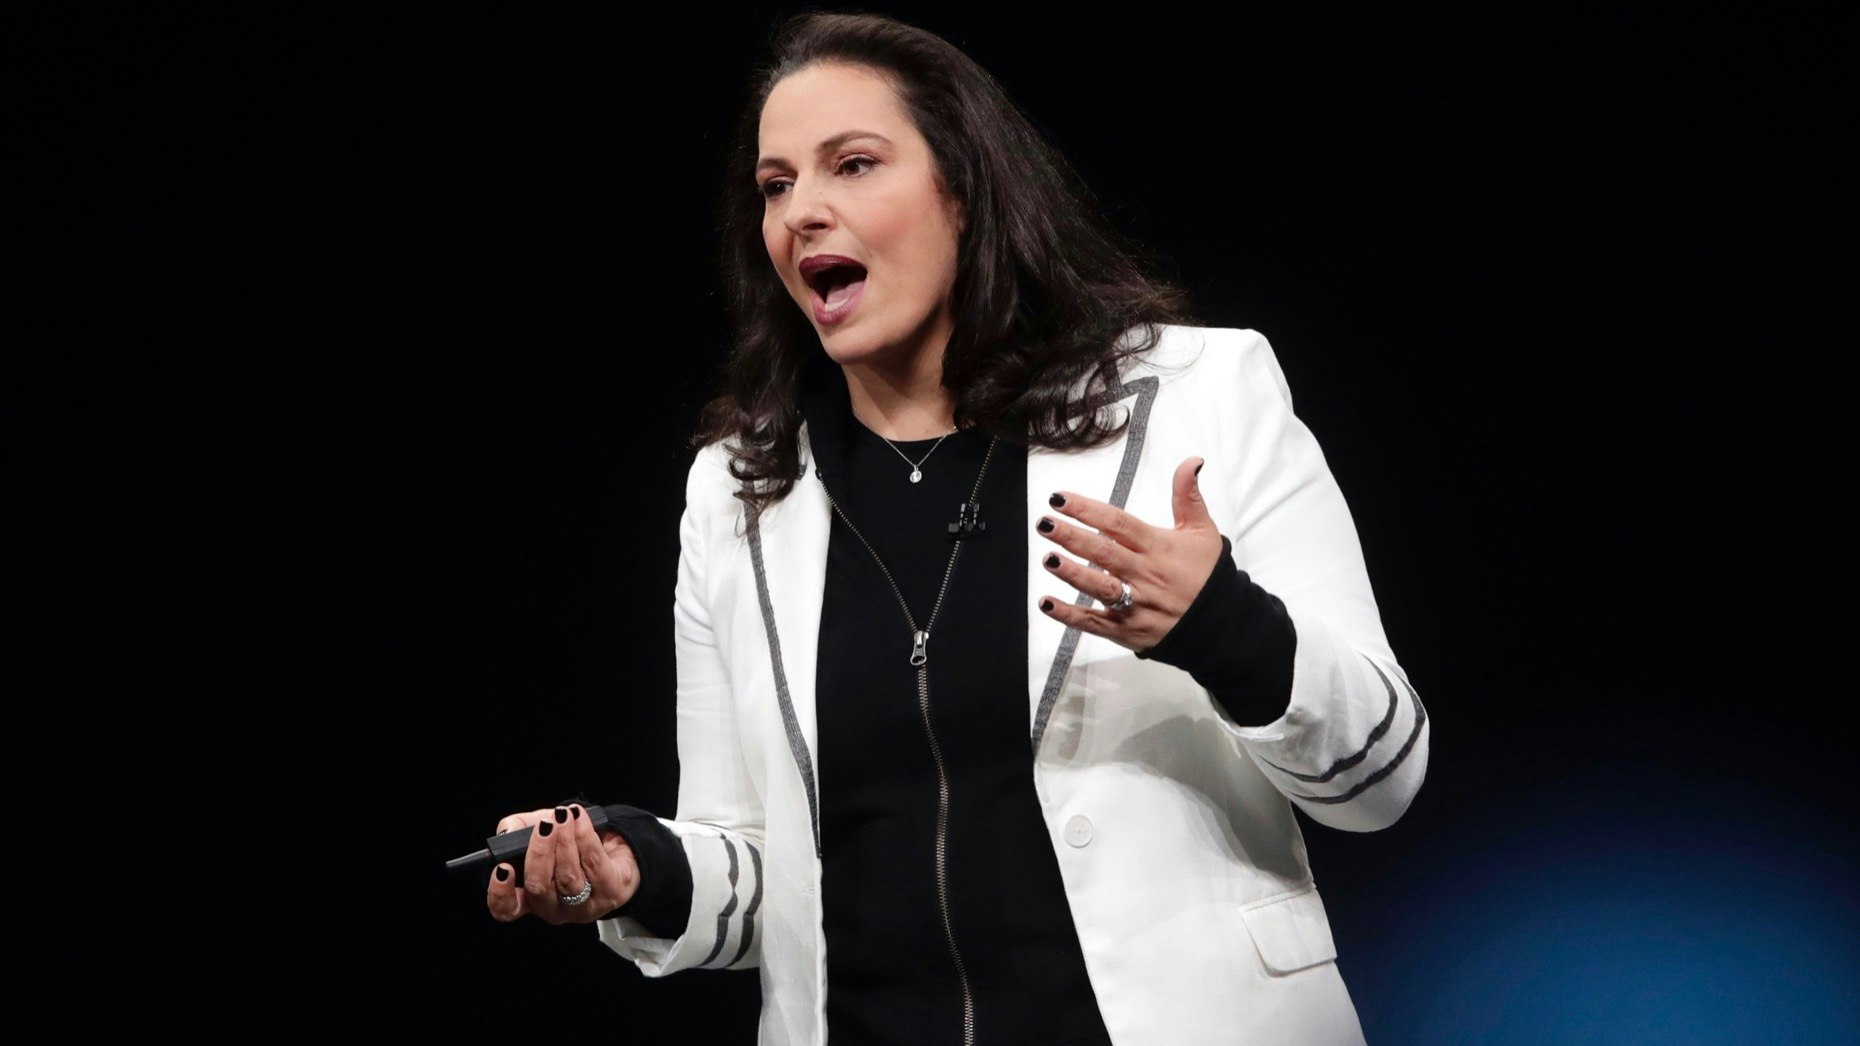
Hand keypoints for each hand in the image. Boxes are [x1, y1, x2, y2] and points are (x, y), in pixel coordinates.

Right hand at [485, 804, 638, 924]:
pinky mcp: (610, 894)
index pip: (507, 910)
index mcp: (529, 899)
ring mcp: (583, 907)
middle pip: (540, 889)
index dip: (500, 894)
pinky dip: (585, 837)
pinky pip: (595, 865)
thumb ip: (516, 828)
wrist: (613, 844)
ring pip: (569, 878)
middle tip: (545, 826)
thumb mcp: (536, 829)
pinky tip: (580, 819)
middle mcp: (554, 909)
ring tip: (565, 816)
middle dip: (540, 854)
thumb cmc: (568, 842)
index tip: (503, 868)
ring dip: (566, 842)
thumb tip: (509, 831)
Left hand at [1036, 456, 1223, 651]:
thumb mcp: (1202, 531)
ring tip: (1048, 558)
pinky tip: (1046, 603)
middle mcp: (1145, 575)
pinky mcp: (1126, 630)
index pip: (1118, 524)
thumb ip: (1188, 495)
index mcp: (1159, 548)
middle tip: (1044, 523)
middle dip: (1071, 537)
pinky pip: (1094, 623)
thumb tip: (1191, 461)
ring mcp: (1135, 605)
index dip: (1088, 510)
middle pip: (1104, 553)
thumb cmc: (1207, 575)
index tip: (1060, 499)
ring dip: (1071, 574)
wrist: (1221, 625)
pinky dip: (1069, 615)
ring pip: (1099, 588)